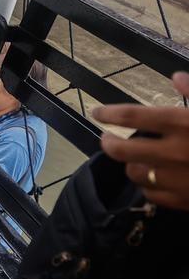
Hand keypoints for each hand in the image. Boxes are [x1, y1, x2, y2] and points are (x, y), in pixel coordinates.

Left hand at [93, 71, 188, 211]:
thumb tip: (176, 77)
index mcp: (183, 124)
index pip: (133, 115)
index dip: (110, 113)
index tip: (98, 113)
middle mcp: (174, 152)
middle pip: (121, 150)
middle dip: (108, 143)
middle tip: (107, 139)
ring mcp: (177, 179)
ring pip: (134, 173)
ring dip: (130, 165)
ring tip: (133, 158)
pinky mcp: (184, 202)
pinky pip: (152, 195)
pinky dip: (148, 186)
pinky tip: (153, 179)